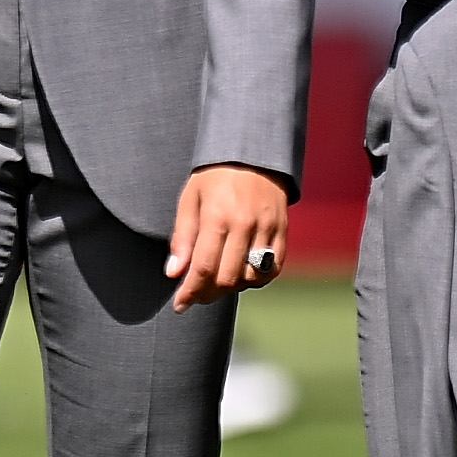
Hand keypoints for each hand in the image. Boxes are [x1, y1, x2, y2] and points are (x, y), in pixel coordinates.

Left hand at [166, 162, 289, 310]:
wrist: (252, 152)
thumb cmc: (214, 176)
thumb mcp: (190, 199)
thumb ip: (182, 237)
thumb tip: (174, 272)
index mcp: (217, 217)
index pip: (203, 268)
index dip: (190, 292)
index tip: (180, 304)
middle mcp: (244, 225)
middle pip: (227, 278)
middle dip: (208, 294)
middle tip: (196, 293)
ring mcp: (266, 228)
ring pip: (251, 277)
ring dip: (232, 287)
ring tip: (218, 280)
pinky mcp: (282, 230)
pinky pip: (273, 268)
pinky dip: (257, 279)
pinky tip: (242, 274)